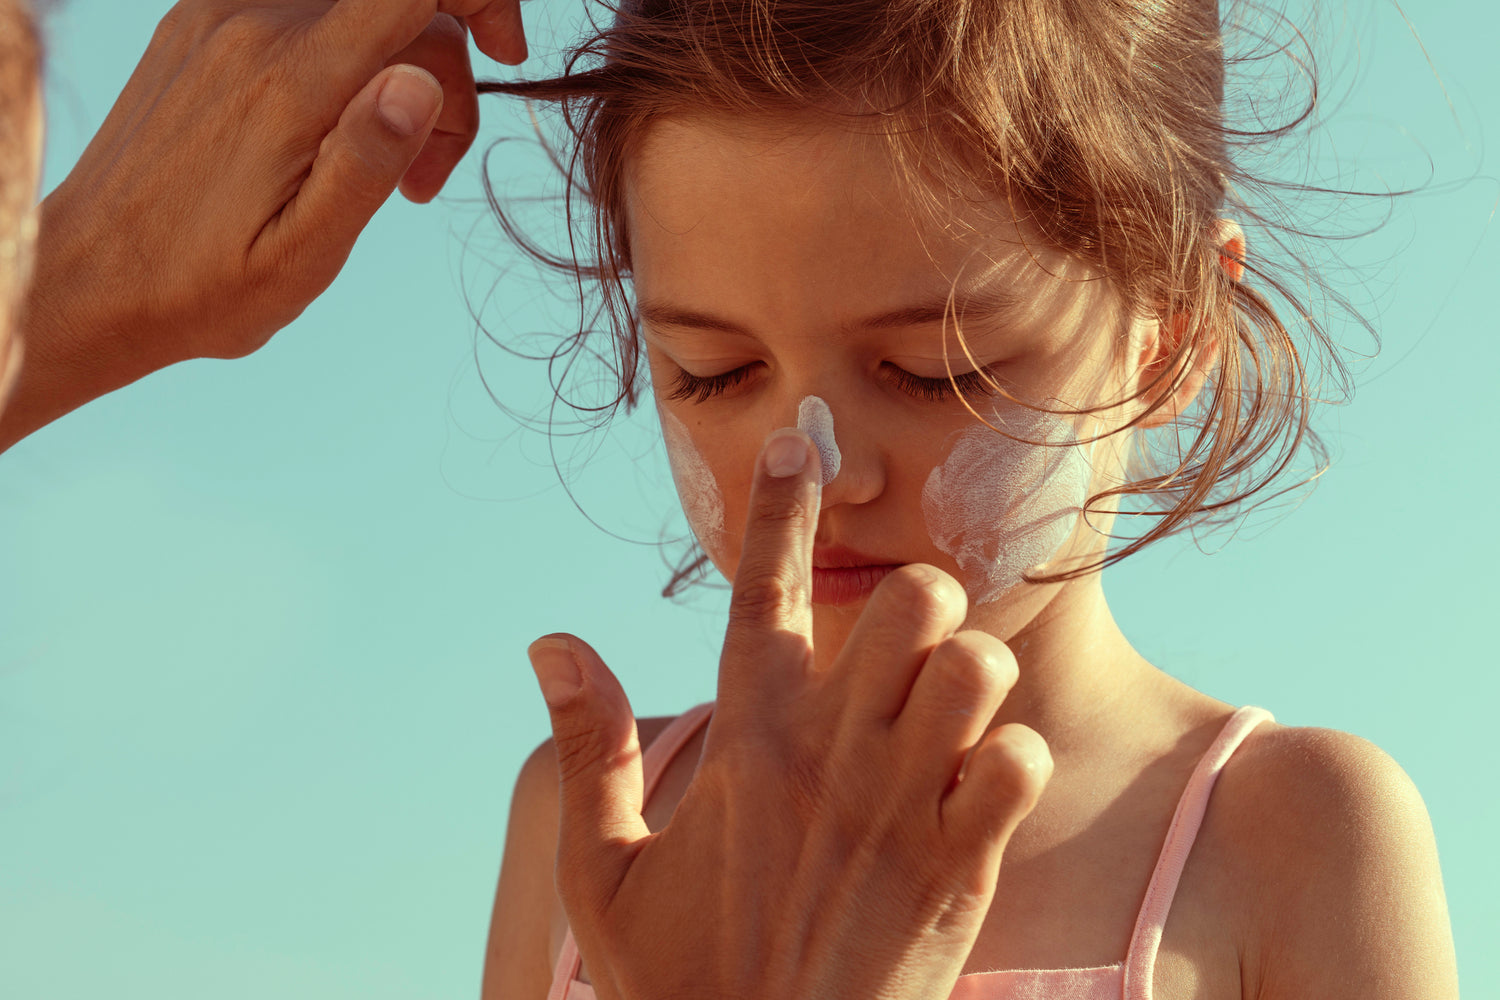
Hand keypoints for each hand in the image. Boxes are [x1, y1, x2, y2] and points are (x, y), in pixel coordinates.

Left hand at [1, 0, 524, 451]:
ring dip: (398, 75)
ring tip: (381, 174)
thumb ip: (367, 161)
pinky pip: (312, 14)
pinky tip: (332, 136)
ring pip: (361, 11)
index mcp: (291, 83)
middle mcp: (254, 25)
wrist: (90, 280)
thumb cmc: (204, 287)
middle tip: (426, 184)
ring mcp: (223, 16)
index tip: (508, 54)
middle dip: (446, 81)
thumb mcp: (303, 254)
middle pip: (402, 8)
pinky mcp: (204, 24)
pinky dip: (348, 62)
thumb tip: (424, 78)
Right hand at [527, 428, 1053, 999]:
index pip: (764, 591)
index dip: (777, 507)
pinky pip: (1020, 760)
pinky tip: (980, 784)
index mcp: (744, 741)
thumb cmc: (680, 985)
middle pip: (907, 598)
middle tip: (900, 642)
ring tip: (942, 713)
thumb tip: (552, 644)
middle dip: (914, 598)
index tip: (795, 445)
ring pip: (973, 665)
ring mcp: (899, 809)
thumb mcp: (605, 874)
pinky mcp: (958, 869)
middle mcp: (827, 756)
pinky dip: (1013, 759)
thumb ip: (591, 750)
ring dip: (967, 673)